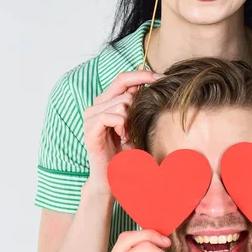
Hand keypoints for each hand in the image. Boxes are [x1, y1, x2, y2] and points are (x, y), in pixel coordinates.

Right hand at [82, 70, 162, 191]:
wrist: (113, 177)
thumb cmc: (126, 151)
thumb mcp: (136, 123)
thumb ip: (138, 103)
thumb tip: (151, 82)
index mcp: (106, 101)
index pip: (123, 78)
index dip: (143, 75)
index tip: (162, 78)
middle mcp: (95, 107)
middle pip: (124, 91)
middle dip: (137, 107)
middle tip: (136, 126)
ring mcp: (90, 118)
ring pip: (120, 104)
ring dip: (130, 121)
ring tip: (128, 135)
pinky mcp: (89, 130)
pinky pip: (110, 117)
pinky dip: (122, 126)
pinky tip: (123, 138)